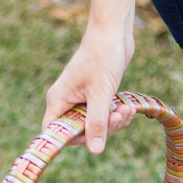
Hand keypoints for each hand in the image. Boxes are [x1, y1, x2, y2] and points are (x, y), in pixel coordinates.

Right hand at [42, 22, 135, 152]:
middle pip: (79, 131)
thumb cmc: (103, 56)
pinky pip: (103, 116)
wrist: (114, 31)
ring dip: (113, 122)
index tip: (94, 138)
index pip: (55, 132)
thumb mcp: (101, 93)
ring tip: (127, 110)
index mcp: (58, 99)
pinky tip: (127, 107)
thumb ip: (97, 123)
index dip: (72, 140)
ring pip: (94, 125)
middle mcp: (66, 101)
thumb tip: (95, 150)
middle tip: (119, 116)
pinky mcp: (95, 96)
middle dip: (102, 129)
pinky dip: (116, 115)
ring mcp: (80, 99)